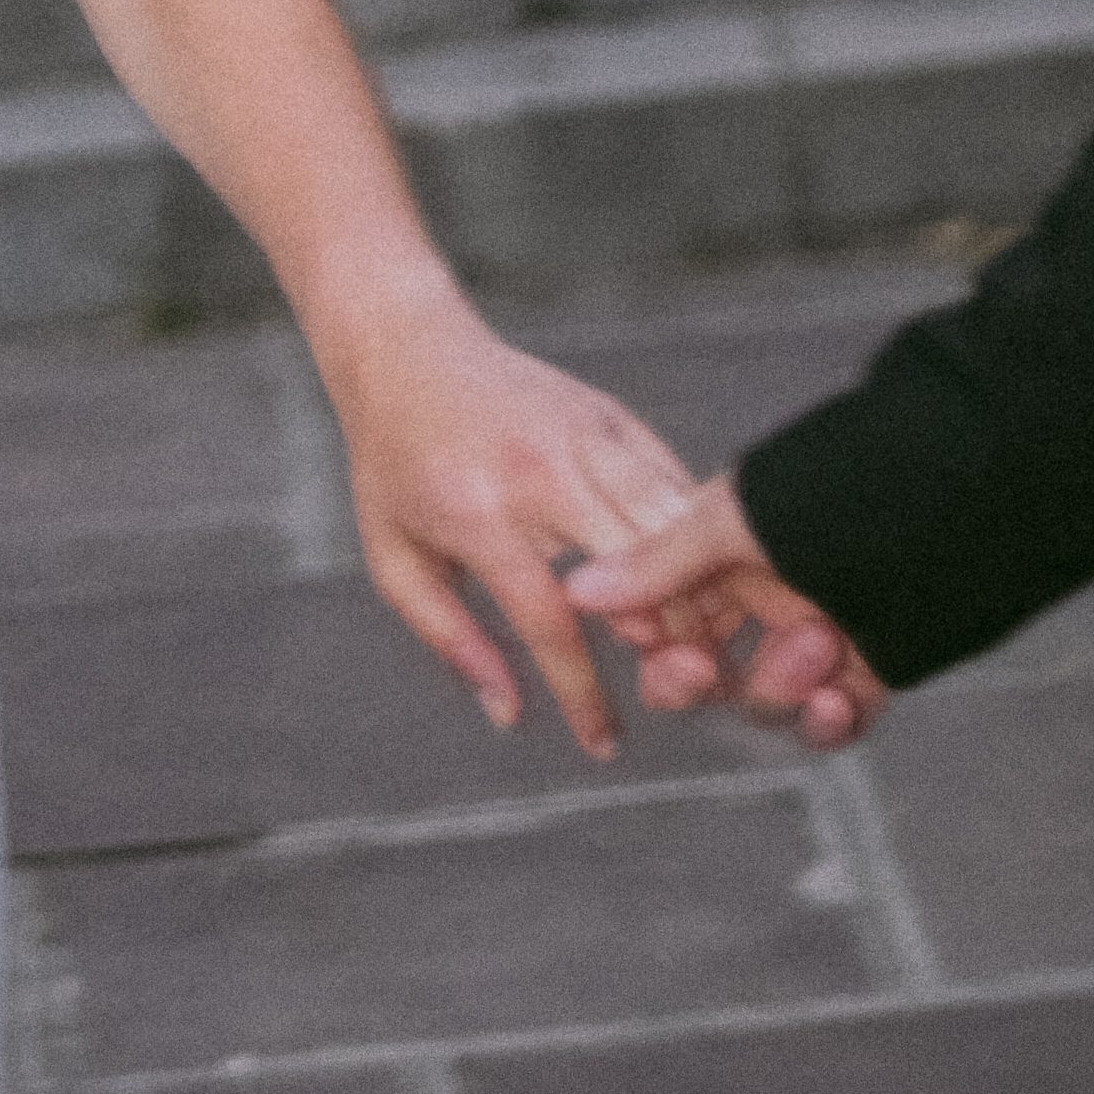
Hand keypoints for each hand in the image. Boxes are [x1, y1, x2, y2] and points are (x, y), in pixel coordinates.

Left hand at [320, 282, 704, 761]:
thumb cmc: (394, 464)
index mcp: (481, 512)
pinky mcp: (618, 419)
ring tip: (694, 648)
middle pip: (642, 572)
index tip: (604, 745)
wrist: (407, 348)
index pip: (554, 621)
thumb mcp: (393, 556)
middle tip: (677, 693)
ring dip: (699, 595)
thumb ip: (450, 638)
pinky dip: (698, 542)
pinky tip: (697, 585)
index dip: (586, 696)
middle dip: (672, 644)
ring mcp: (589, 437)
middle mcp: (544, 471)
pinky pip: (680, 488)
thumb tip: (509, 715)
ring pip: (678, 530)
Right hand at [565, 475, 887, 746]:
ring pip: (766, 703)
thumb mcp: (730, 521)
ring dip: (779, 688)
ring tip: (821, 643)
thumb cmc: (835, 492)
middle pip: (703, 675)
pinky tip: (840, 699)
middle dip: (697, 678)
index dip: (656, 647)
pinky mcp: (868, 673)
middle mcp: (762, 603)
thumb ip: (655, 564)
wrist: (950, 501)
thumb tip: (576, 590)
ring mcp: (815, 640)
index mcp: (720, 559)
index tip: (662, 647)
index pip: (663, 624)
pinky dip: (829, 723)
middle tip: (705, 667)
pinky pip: (832, 724)